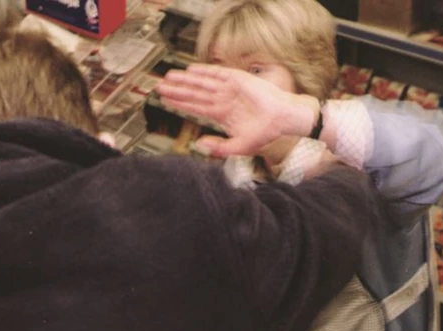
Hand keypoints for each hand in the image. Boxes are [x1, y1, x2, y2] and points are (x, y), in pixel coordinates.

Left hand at [156, 64, 317, 156]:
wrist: (282, 120)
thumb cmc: (265, 133)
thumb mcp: (239, 147)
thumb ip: (219, 148)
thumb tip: (198, 144)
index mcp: (222, 115)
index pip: (195, 107)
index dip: (179, 104)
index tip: (165, 100)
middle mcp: (223, 100)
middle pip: (195, 93)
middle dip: (177, 90)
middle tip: (159, 86)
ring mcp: (230, 89)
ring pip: (202, 83)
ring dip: (186, 79)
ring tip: (169, 76)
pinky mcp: (239, 80)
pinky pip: (218, 74)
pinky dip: (204, 71)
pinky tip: (190, 70)